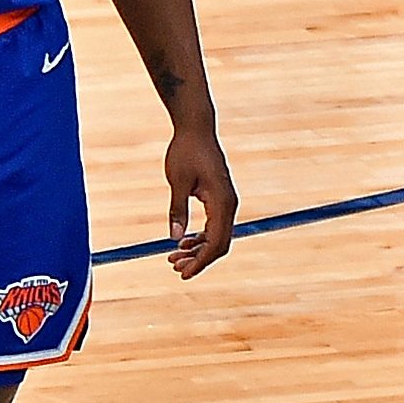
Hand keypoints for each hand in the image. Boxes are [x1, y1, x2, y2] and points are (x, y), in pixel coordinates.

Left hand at [165, 122, 236, 278]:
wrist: (196, 129)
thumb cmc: (186, 151)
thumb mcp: (177, 182)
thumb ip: (177, 210)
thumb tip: (175, 238)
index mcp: (222, 202)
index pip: (216, 242)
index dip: (201, 261)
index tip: (184, 273)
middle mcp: (229, 204)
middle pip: (220, 243)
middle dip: (199, 259)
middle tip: (174, 267)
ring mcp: (226, 201)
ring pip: (217, 236)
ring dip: (198, 249)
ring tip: (174, 257)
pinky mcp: (219, 198)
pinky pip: (214, 225)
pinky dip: (201, 237)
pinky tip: (184, 242)